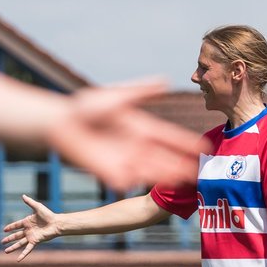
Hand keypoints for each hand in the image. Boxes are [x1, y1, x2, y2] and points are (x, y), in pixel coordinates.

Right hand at [2, 195, 61, 261]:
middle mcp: (28, 230)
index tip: (4, 230)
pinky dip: (23, 254)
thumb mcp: (37, 207)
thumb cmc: (48, 215)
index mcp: (27, 222)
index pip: (16, 225)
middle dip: (9, 239)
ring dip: (12, 247)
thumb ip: (29, 202)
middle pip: (16, 236)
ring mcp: (31, 236)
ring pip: (19, 243)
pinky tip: (18, 259)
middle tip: (2, 242)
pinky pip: (27, 249)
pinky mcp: (35, 241)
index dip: (10, 227)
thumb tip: (23, 195)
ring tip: (5, 251)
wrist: (56, 223)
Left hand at [47, 81, 202, 190]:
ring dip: (167, 176)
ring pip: (151, 171)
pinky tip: (150, 185)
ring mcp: (125, 161)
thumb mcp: (118, 96)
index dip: (186, 143)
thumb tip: (165, 81)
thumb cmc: (86, 106)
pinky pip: (128, 180)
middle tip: (202, 171)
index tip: (205, 146)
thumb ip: (142, 91)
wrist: (61, 123)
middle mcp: (138, 147)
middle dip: (183, 165)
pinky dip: (138, 182)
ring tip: (185, 181)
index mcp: (142, 129)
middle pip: (165, 158)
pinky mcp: (110, 172)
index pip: (169, 137)